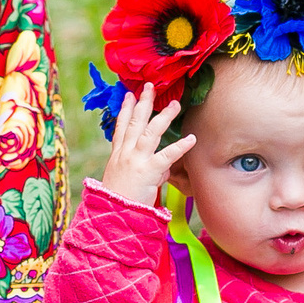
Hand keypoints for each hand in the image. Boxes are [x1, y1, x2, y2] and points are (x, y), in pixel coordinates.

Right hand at [98, 82, 195, 206]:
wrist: (112, 215)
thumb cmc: (119, 200)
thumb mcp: (125, 180)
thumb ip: (146, 169)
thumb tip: (164, 167)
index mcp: (118, 155)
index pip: (121, 127)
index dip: (125, 109)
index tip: (130, 95)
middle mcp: (125, 153)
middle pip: (134, 122)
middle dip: (143, 103)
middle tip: (150, 87)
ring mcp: (136, 160)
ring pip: (150, 132)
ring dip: (164, 116)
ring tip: (176, 105)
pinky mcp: (148, 171)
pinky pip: (166, 156)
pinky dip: (180, 147)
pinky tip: (191, 139)